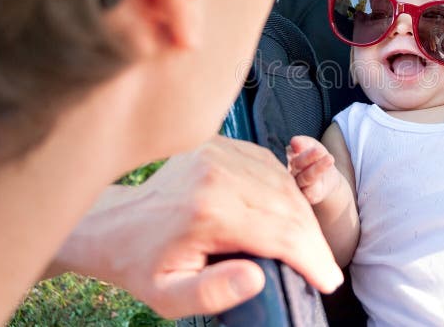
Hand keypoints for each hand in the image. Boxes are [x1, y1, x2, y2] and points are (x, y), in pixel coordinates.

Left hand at [52, 135, 342, 318]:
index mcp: (207, 209)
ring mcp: (220, 153)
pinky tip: (289, 216)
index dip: (312, 259)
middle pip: (289, 205)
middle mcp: (217, 172)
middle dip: (313, 241)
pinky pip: (270, 167)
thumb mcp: (169, 297)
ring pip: (284, 184)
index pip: (281, 232)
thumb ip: (213, 294)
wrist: (115, 224)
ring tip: (309, 247)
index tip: (328, 281)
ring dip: (304, 217)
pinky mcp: (222, 145)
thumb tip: (257, 277)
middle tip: (323, 269)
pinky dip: (287, 193)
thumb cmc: (143, 264)